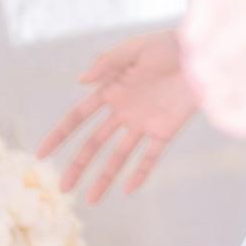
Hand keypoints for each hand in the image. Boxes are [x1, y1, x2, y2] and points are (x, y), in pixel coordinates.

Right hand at [37, 28, 199, 202]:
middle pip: (94, 143)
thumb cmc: (169, 45)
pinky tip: (128, 190)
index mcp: (111, 90)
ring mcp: (143, 123)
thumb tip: (80, 80)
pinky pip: (150, 156)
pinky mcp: (165, 130)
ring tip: (91, 200)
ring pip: (119, 155)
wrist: (204, 54)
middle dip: (78, 165)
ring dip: (105, 177)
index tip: (41, 154)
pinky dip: (140, 172)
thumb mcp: (136, 49)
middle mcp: (123, 111)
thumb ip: (108, 63)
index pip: (78, 117)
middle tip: (63, 188)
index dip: (60, 135)